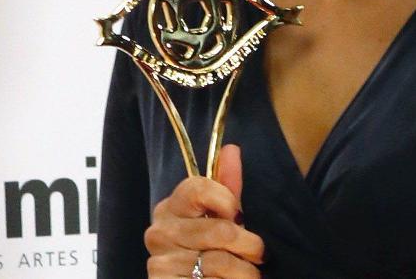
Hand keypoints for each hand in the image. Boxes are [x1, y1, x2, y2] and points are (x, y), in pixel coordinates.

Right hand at [145, 144, 264, 278]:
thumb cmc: (215, 253)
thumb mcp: (225, 218)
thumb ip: (227, 186)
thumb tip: (231, 148)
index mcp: (172, 207)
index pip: (197, 188)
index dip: (225, 200)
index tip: (238, 214)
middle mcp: (159, 232)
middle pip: (220, 229)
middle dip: (249, 245)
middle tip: (256, 253)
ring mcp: (160, 262)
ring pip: (219, 260)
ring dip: (244, 271)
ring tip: (246, 273)